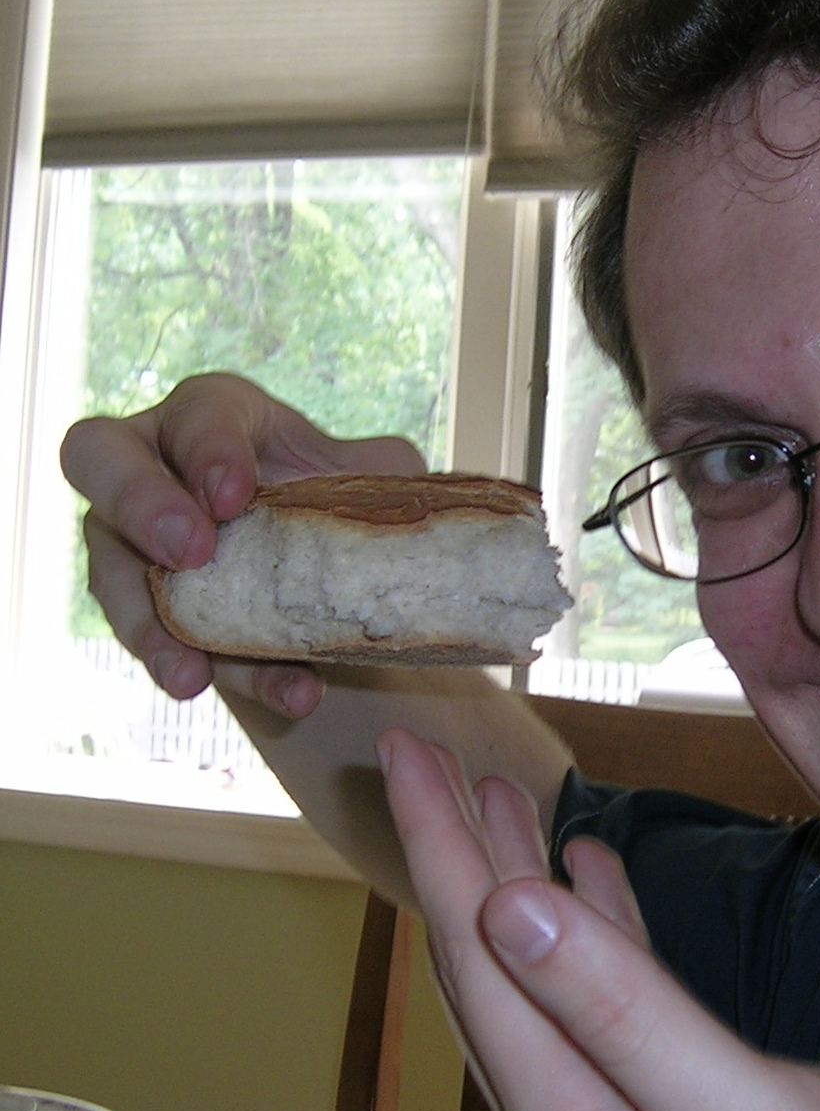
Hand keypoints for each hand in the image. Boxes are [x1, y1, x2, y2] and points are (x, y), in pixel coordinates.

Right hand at [59, 373, 422, 717]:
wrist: (331, 563)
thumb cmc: (336, 492)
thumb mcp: (370, 472)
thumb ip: (388, 474)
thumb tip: (430, 495)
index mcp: (214, 415)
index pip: (196, 414)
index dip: (207, 450)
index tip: (233, 495)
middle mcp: (151, 463)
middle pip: (98, 461)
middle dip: (141, 506)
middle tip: (191, 554)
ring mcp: (132, 538)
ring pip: (111, 575)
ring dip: (153, 629)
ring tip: (191, 676)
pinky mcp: (150, 609)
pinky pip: (170, 642)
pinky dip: (227, 676)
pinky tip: (285, 695)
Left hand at [377, 729, 819, 1110]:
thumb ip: (628, 1017)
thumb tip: (513, 910)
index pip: (477, 954)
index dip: (438, 846)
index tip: (407, 751)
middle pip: (484, 961)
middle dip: (450, 849)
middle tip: (424, 748)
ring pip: (529, 976)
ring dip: (505, 878)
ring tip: (493, 791)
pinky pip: (589, 999)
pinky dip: (580, 925)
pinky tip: (583, 874)